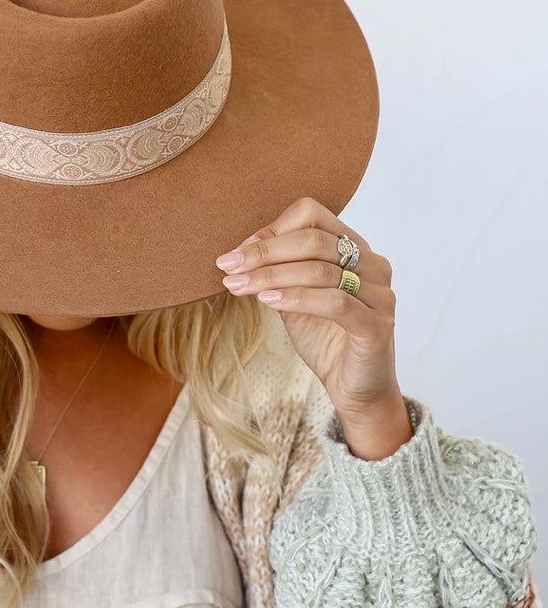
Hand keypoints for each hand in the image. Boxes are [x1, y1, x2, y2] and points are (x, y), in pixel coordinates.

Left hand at [215, 195, 409, 439]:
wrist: (356, 392)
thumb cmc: (326, 341)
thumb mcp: (295, 299)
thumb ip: (279, 272)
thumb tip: (241, 252)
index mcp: (356, 249)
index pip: (313, 216)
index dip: (271, 230)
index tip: (237, 254)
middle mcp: (374, 265)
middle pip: (313, 240)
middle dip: (264, 253)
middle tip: (227, 267)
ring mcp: (379, 294)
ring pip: (321, 270)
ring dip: (271, 276)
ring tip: (238, 286)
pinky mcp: (377, 325)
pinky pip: (334, 303)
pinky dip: (296, 299)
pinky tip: (268, 302)